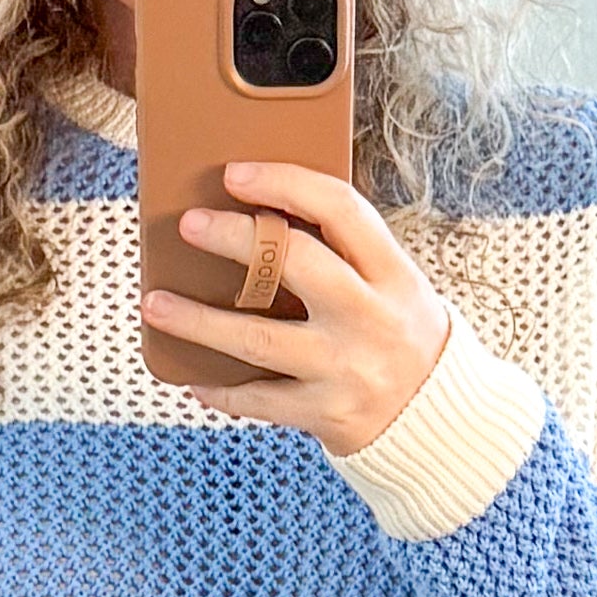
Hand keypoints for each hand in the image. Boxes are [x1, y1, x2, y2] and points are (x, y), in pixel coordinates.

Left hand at [144, 162, 453, 455]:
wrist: (442, 422)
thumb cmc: (401, 336)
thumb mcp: (394, 286)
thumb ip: (345, 254)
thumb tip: (257, 217)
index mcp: (392, 273)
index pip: (339, 209)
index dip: (284, 182)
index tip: (235, 173)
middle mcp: (371, 318)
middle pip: (295, 264)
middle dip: (234, 238)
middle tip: (188, 224)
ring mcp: (347, 370)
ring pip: (258, 340)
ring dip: (197, 321)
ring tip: (155, 304)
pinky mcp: (327, 414)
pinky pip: (260, 401)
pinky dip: (221, 391)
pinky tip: (193, 379)